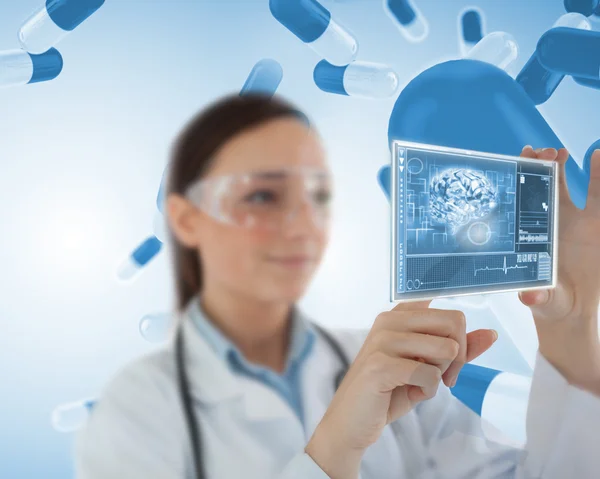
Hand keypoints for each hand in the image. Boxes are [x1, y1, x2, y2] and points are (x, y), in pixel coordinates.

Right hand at [305, 301, 496, 478]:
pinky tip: (410, 393)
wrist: (352, 421)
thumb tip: (491, 334)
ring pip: (446, 347)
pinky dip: (428, 389)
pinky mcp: (380, 365)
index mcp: (399, 315)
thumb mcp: (427, 366)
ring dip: (441, 374)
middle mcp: (389, 320)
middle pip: (454, 323)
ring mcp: (382, 340)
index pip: (449, 311)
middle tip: (444, 378)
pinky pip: (429, 373)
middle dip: (459, 357)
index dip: (460, 336)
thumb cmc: (389, 391)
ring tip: (421, 384)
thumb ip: (456, 348)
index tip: (450, 357)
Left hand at [518, 146, 599, 394]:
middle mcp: (555, 223)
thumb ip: (538, 297)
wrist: (573, 312)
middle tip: (545, 150)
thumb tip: (529, 297)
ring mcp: (580, 223)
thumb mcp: (543, 301)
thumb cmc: (549, 303)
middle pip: (548, 185)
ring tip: (579, 150)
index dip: (523, 175)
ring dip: (580, 168)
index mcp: (534, 233)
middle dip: (545, 165)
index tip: (524, 155)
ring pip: (580, 187)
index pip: (525, 197)